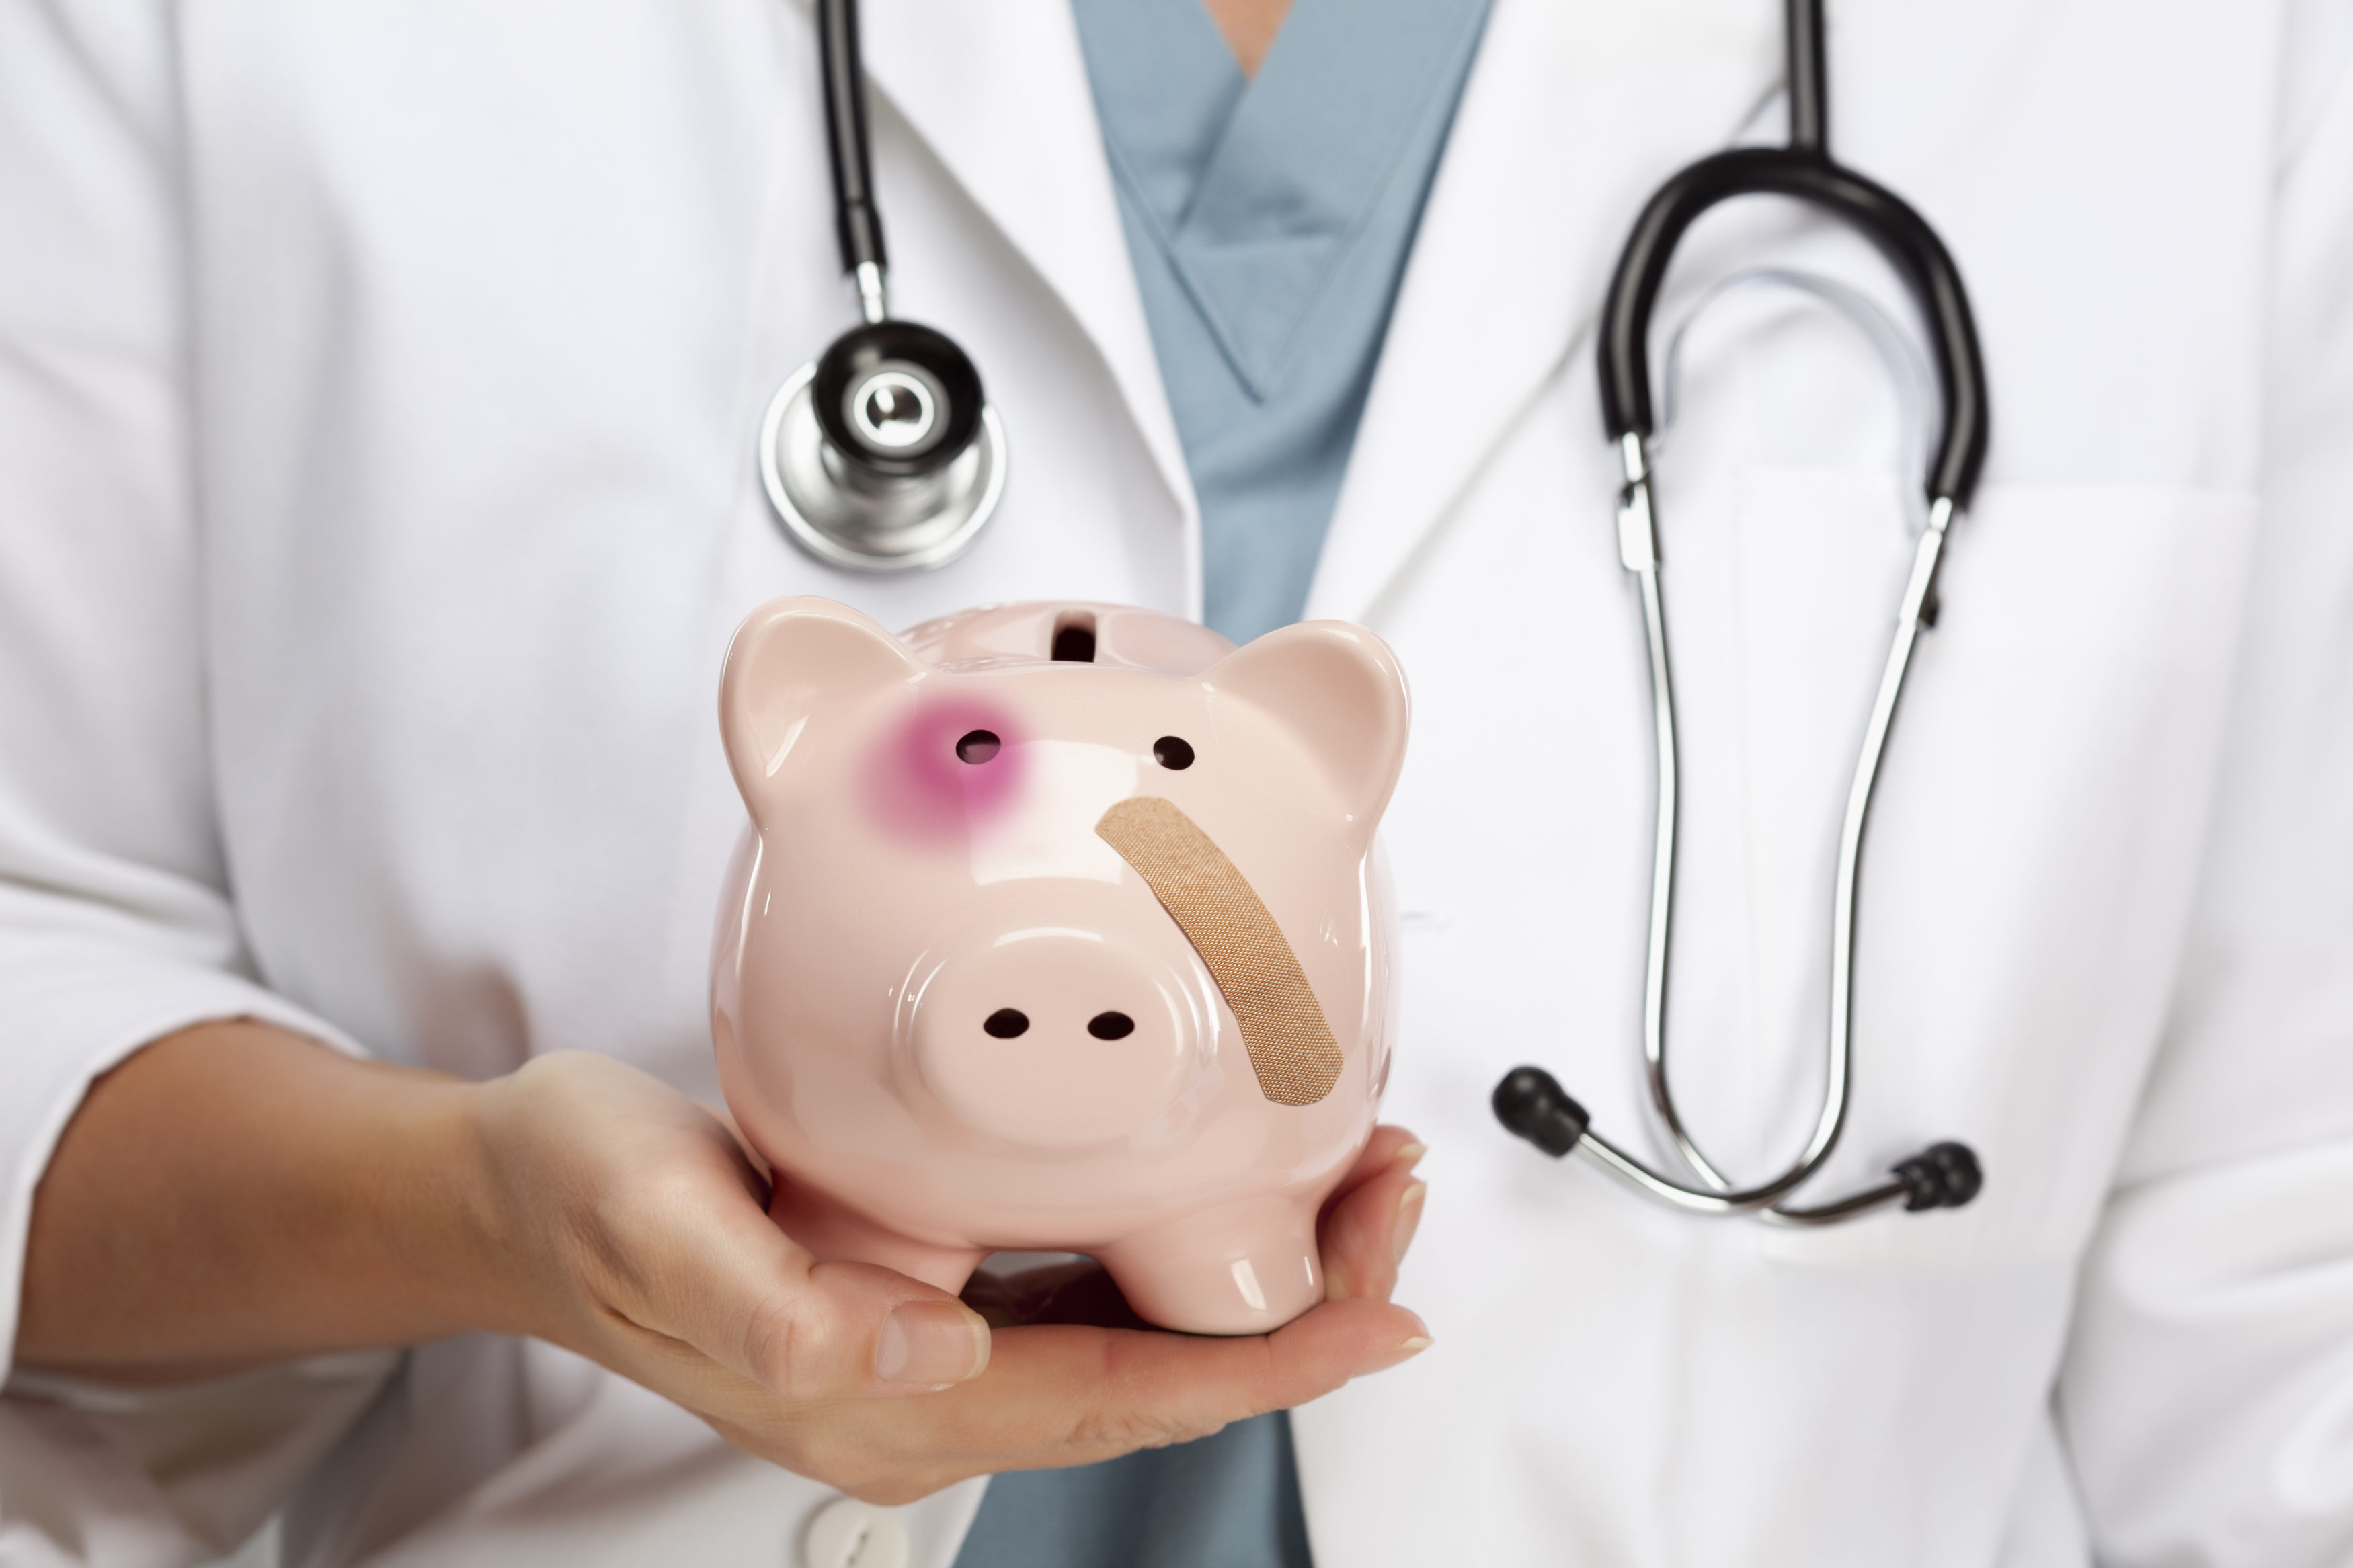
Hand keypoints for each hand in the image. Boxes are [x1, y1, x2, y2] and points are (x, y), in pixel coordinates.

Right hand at [465, 1054, 1429, 1502]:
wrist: (520, 1195)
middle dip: (1306, 1308)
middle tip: (1393, 1198)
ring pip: (1147, 1339)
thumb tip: (921, 1354)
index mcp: (884, 1397)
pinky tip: (1232, 1181)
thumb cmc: (583, 1198)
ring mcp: (935, 1354)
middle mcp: (929, 1394)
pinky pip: (1095, 1292)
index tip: (1382, 1313)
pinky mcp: (931, 1298)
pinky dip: (1189, 1244)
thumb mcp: (657, 1226)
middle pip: (1165, 1378)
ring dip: (1266, 1275)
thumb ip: (781, 1311)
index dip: (1272, 1366)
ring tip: (1354, 1183)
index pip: (1126, 1398)